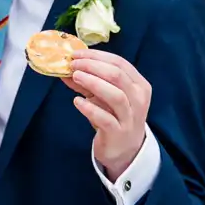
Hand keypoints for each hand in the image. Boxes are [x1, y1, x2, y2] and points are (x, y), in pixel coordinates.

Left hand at [63, 50, 150, 175]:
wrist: (124, 150)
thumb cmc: (114, 116)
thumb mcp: (103, 96)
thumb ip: (87, 82)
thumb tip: (66, 68)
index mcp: (139, 85)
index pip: (120, 63)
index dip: (96, 56)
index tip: (76, 54)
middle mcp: (138, 99)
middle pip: (118, 75)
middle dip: (93, 66)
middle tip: (73, 65)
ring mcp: (130, 117)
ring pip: (115, 95)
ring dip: (93, 83)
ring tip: (75, 77)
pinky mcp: (118, 133)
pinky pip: (105, 118)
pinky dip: (90, 108)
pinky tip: (77, 101)